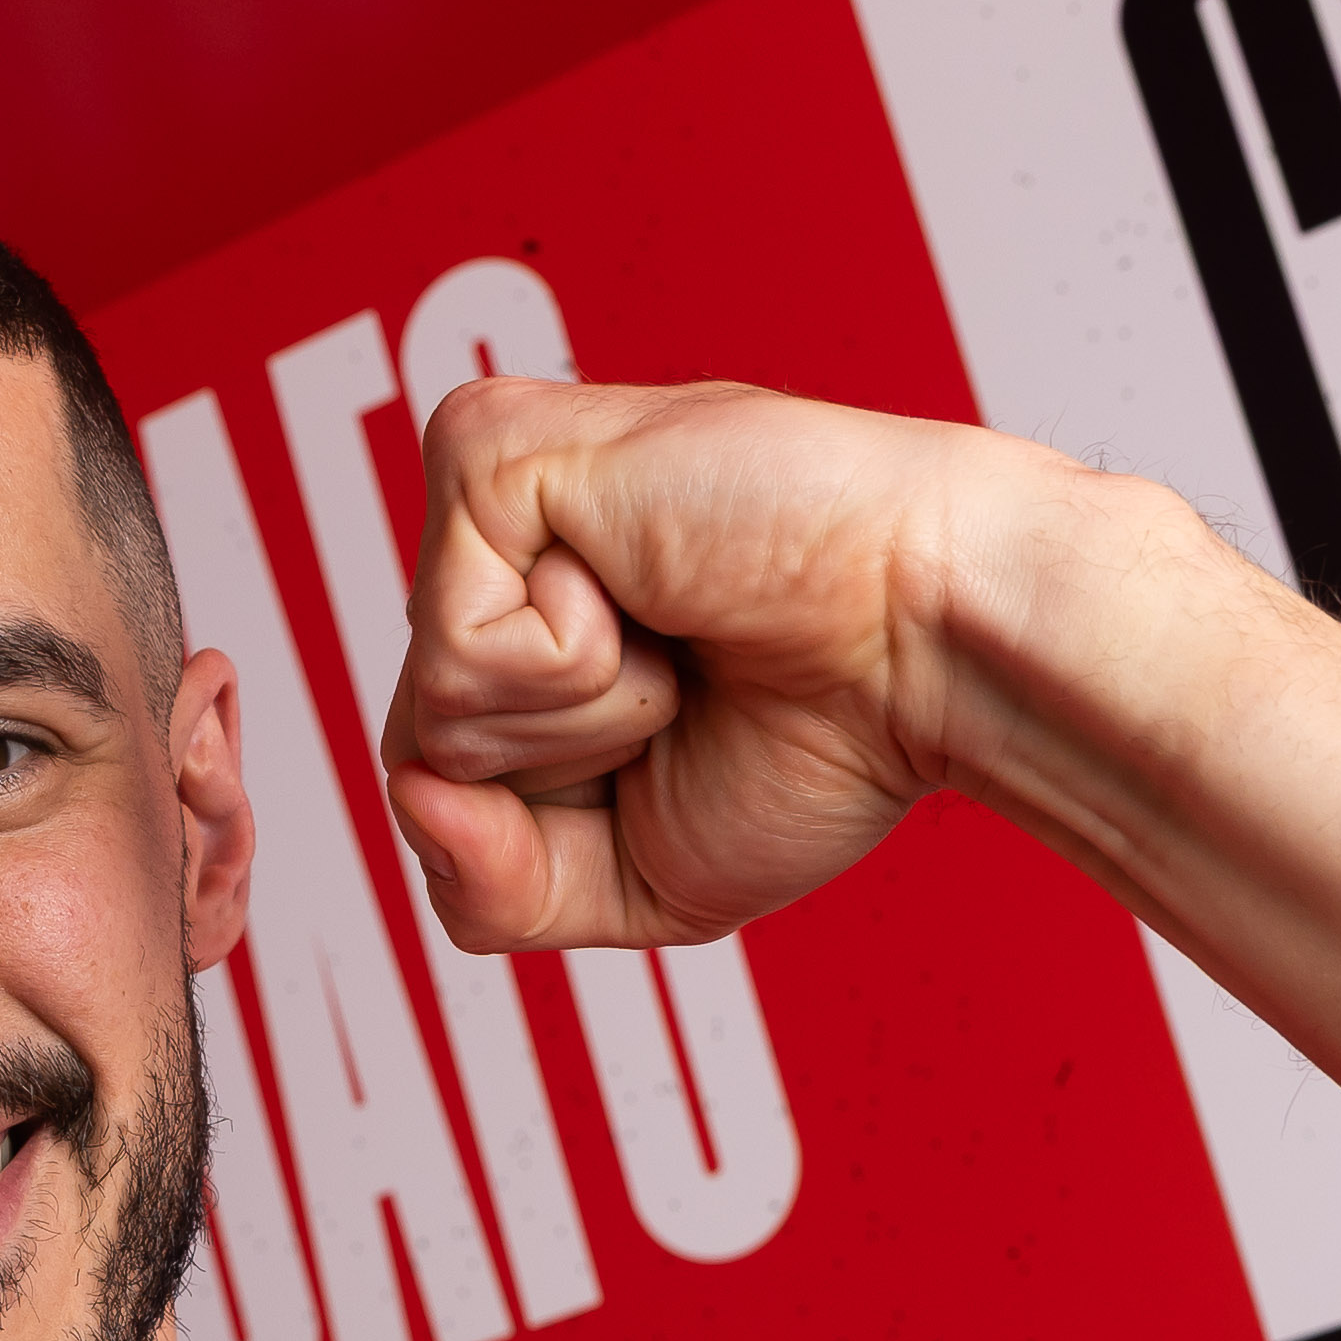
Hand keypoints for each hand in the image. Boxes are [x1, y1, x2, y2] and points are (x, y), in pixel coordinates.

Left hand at [375, 376, 1028, 951]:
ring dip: (586, 709)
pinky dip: (575, 662)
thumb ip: (490, 890)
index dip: (547, 823)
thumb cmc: (822, 740)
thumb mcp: (630, 881)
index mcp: (522, 622)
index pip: (430, 777)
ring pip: (432, 705)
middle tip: (688, 681)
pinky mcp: (490, 449)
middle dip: (565, 771)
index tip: (681, 739)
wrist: (930, 655)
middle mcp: (493, 550)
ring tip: (681, 628)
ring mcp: (484, 492)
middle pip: (416, 748)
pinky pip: (455, 646)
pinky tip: (652, 588)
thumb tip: (410, 798)